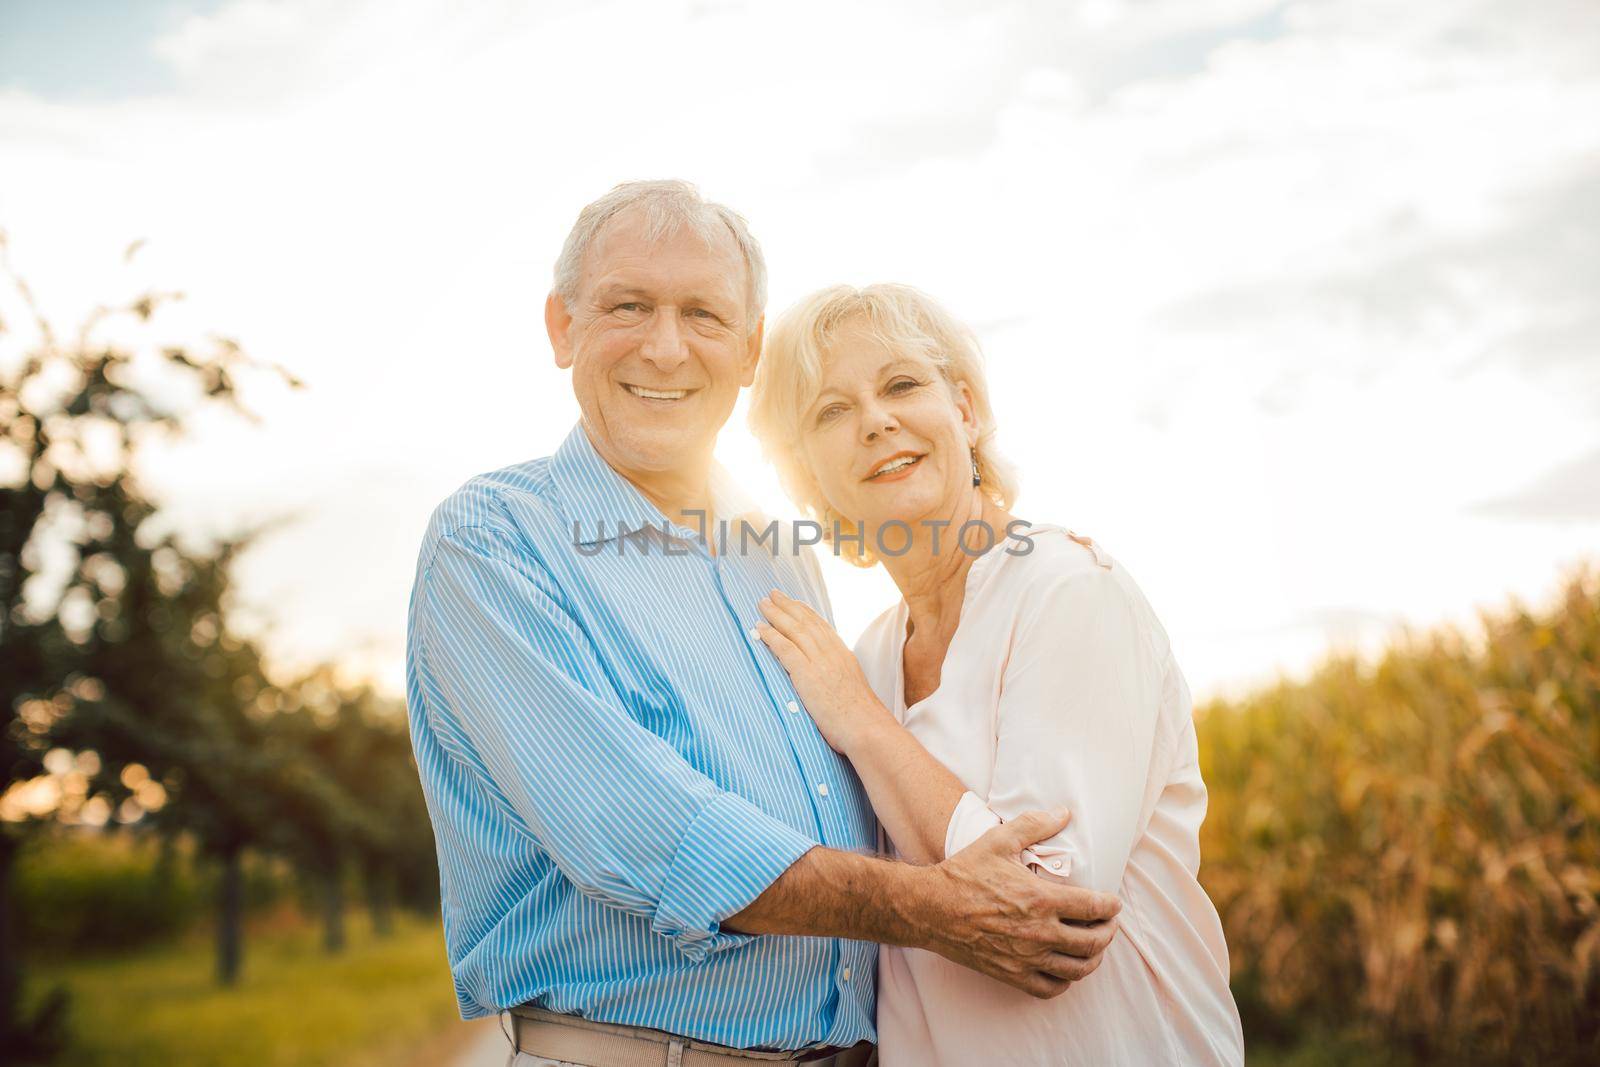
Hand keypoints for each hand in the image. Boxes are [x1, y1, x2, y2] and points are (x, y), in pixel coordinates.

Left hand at [755, 589, 895, 752]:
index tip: (794, 603)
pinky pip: (785, 649)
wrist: (866, 727)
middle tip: (772, 594)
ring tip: (762, 604)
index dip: (805, 612)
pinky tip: (759, 629)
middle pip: (806, 622)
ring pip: (794, 630)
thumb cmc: (860, 718)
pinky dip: (771, 636)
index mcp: (843, 654)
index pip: (821, 627)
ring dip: (776, 615)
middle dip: (788, 606)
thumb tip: (828, 680)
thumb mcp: (852, 688)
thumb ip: (838, 677)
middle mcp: (831, 653)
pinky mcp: (807, 674)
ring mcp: (819, 662)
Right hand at [914, 808, 1120, 997]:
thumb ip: (1035, 825)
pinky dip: (1065, 981)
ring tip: (1093, 947)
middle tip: (1108, 924)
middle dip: (1108, 932)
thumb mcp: (999, 840)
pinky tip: (1065, 968)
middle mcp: (1039, 932)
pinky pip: (1051, 988)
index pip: (1094, 907)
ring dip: (1093, 959)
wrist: (931, 908)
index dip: (1111, 906)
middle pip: (1093, 942)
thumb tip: (1064, 813)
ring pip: (1077, 969)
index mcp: (1041, 899)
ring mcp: (1027, 958)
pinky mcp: (1012, 973)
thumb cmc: (965, 872)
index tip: (1113, 903)